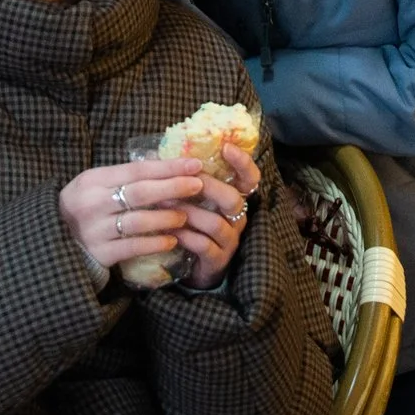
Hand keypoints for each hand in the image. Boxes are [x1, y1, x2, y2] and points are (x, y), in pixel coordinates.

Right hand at [59, 157, 206, 276]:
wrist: (54, 240)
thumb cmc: (84, 206)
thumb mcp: (96, 184)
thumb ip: (126, 175)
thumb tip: (167, 161)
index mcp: (93, 180)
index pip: (137, 170)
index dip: (168, 167)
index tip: (195, 164)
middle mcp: (92, 203)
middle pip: (140, 193)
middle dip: (173, 187)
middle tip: (198, 185)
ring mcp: (95, 230)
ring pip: (138, 222)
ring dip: (166, 217)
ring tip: (186, 215)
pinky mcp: (99, 254)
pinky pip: (132, 247)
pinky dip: (155, 243)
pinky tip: (172, 240)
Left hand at [172, 144, 262, 290]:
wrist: (191, 268)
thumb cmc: (192, 226)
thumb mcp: (194, 201)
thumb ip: (188, 180)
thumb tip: (164, 153)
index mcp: (235, 199)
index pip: (250, 179)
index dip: (242, 163)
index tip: (226, 147)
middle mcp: (238, 219)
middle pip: (233, 199)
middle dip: (209, 187)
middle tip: (185, 180)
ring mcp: (229, 241)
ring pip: (216, 223)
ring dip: (190, 212)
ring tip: (166, 203)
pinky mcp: (217, 260)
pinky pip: (204, 245)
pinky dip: (186, 236)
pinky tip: (170, 231)